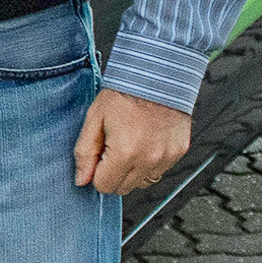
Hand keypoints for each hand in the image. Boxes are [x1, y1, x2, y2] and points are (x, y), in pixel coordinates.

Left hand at [75, 88, 190, 195]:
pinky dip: (150, 162)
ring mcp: (166, 156)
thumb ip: (85, 152)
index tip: (99, 156)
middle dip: (113, 173)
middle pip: (123, 188)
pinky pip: (160, 170)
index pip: (104, 186)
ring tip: (130, 144)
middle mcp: (148, 159)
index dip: (97, 173)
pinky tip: (145, 142)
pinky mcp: (179, 151)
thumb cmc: (126, 92)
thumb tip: (82, 179)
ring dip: (133, 170)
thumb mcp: (95, 118)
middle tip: (113, 148)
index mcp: (125, 152)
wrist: (158, 75)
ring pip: (143, 182)